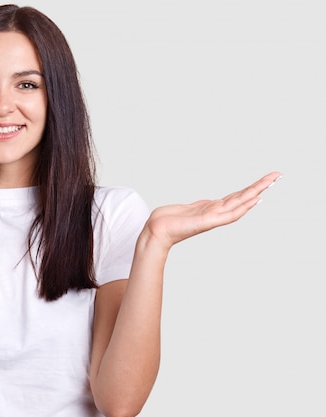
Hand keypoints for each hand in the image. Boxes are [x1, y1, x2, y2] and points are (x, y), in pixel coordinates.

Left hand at [143, 171, 281, 249]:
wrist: (155, 232)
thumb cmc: (167, 221)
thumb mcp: (189, 209)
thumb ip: (203, 206)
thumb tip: (213, 203)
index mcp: (212, 209)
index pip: (236, 197)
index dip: (251, 189)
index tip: (266, 180)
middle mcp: (215, 213)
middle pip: (243, 197)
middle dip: (260, 186)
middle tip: (278, 175)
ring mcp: (212, 218)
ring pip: (240, 203)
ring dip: (256, 192)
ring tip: (272, 181)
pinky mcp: (206, 221)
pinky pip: (228, 214)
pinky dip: (243, 207)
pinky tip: (254, 199)